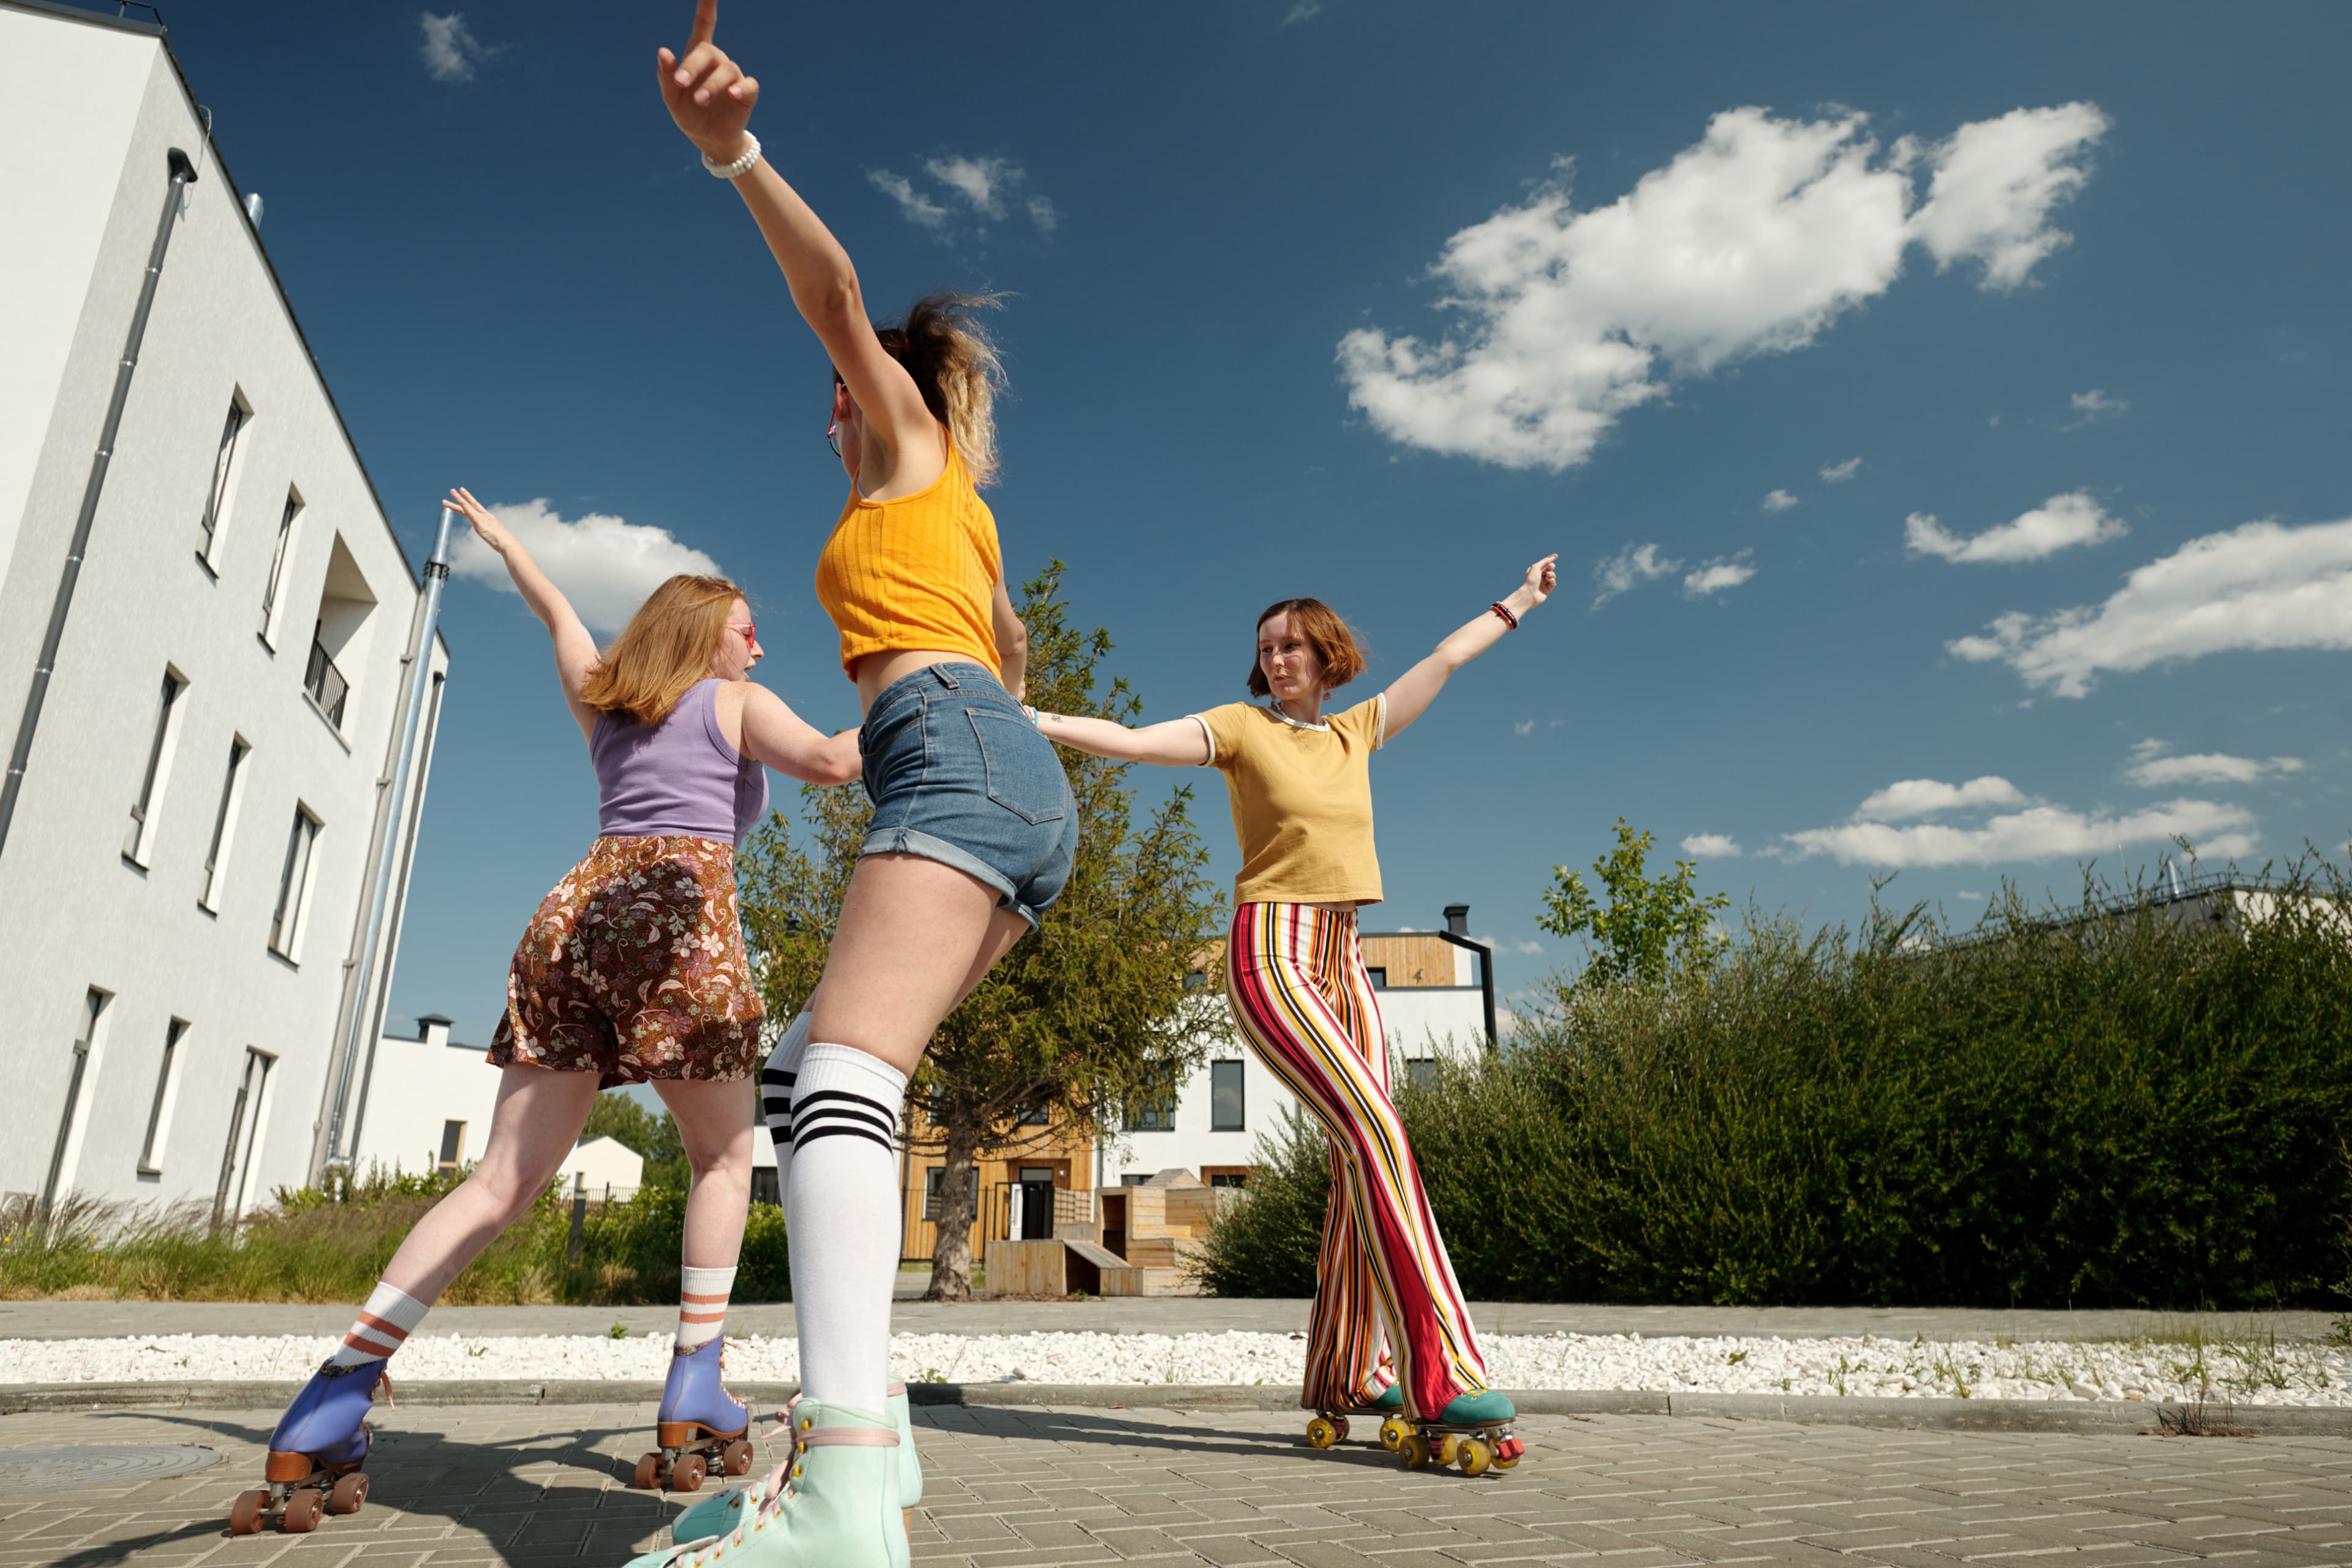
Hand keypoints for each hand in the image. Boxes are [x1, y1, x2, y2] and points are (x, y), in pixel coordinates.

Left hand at [445, 486, 510, 554]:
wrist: (507, 544)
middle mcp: (485, 516)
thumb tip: (497, 542)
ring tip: (452, 491)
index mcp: (489, 519)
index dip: (469, 501)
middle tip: (453, 491)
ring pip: (467, 506)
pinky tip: (459, 501)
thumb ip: (494, 537)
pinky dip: (463, 505)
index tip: (464, 495)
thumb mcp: (496, 538)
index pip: (476, 508)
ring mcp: (482, 518)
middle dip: (462, 497)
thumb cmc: (504, 543)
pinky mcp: (479, 522)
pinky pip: (469, 512)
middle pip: (470, 504)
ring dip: (458, 498)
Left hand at [657, 0, 758, 162]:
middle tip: (681, 84)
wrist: (709, 139)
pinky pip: (747, 84)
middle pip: (709, 51)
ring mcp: (733, 76)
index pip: (704, 25)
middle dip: (693, 65)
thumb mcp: (672, 97)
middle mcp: (717, 62)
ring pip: (726, 70)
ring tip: (699, 101)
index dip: (707, 7)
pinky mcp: (746, 93)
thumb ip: (667, 76)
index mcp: (697, 57)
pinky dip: (740, 87)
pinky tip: (731, 94)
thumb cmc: (688, 113)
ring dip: (711, 85)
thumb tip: (663, 51)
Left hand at [1516, 553, 1558, 609]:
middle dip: (1551, 567)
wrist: (1529, 593)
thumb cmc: (1531, 579)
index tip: (1556, 555)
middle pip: (1549, 569)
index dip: (1550, 559)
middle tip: (1550, 567)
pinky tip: (1549, 580)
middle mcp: (1539, 577)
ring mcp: (1543, 584)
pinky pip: (1553, 583)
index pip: (1544, 564)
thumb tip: (1553, 557)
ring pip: (1552, 576)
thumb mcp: (1536, 567)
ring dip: (1552, 574)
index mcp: (1535, 571)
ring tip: (1547, 575)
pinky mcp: (1547, 590)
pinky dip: (1552, 580)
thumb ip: (1545, 561)